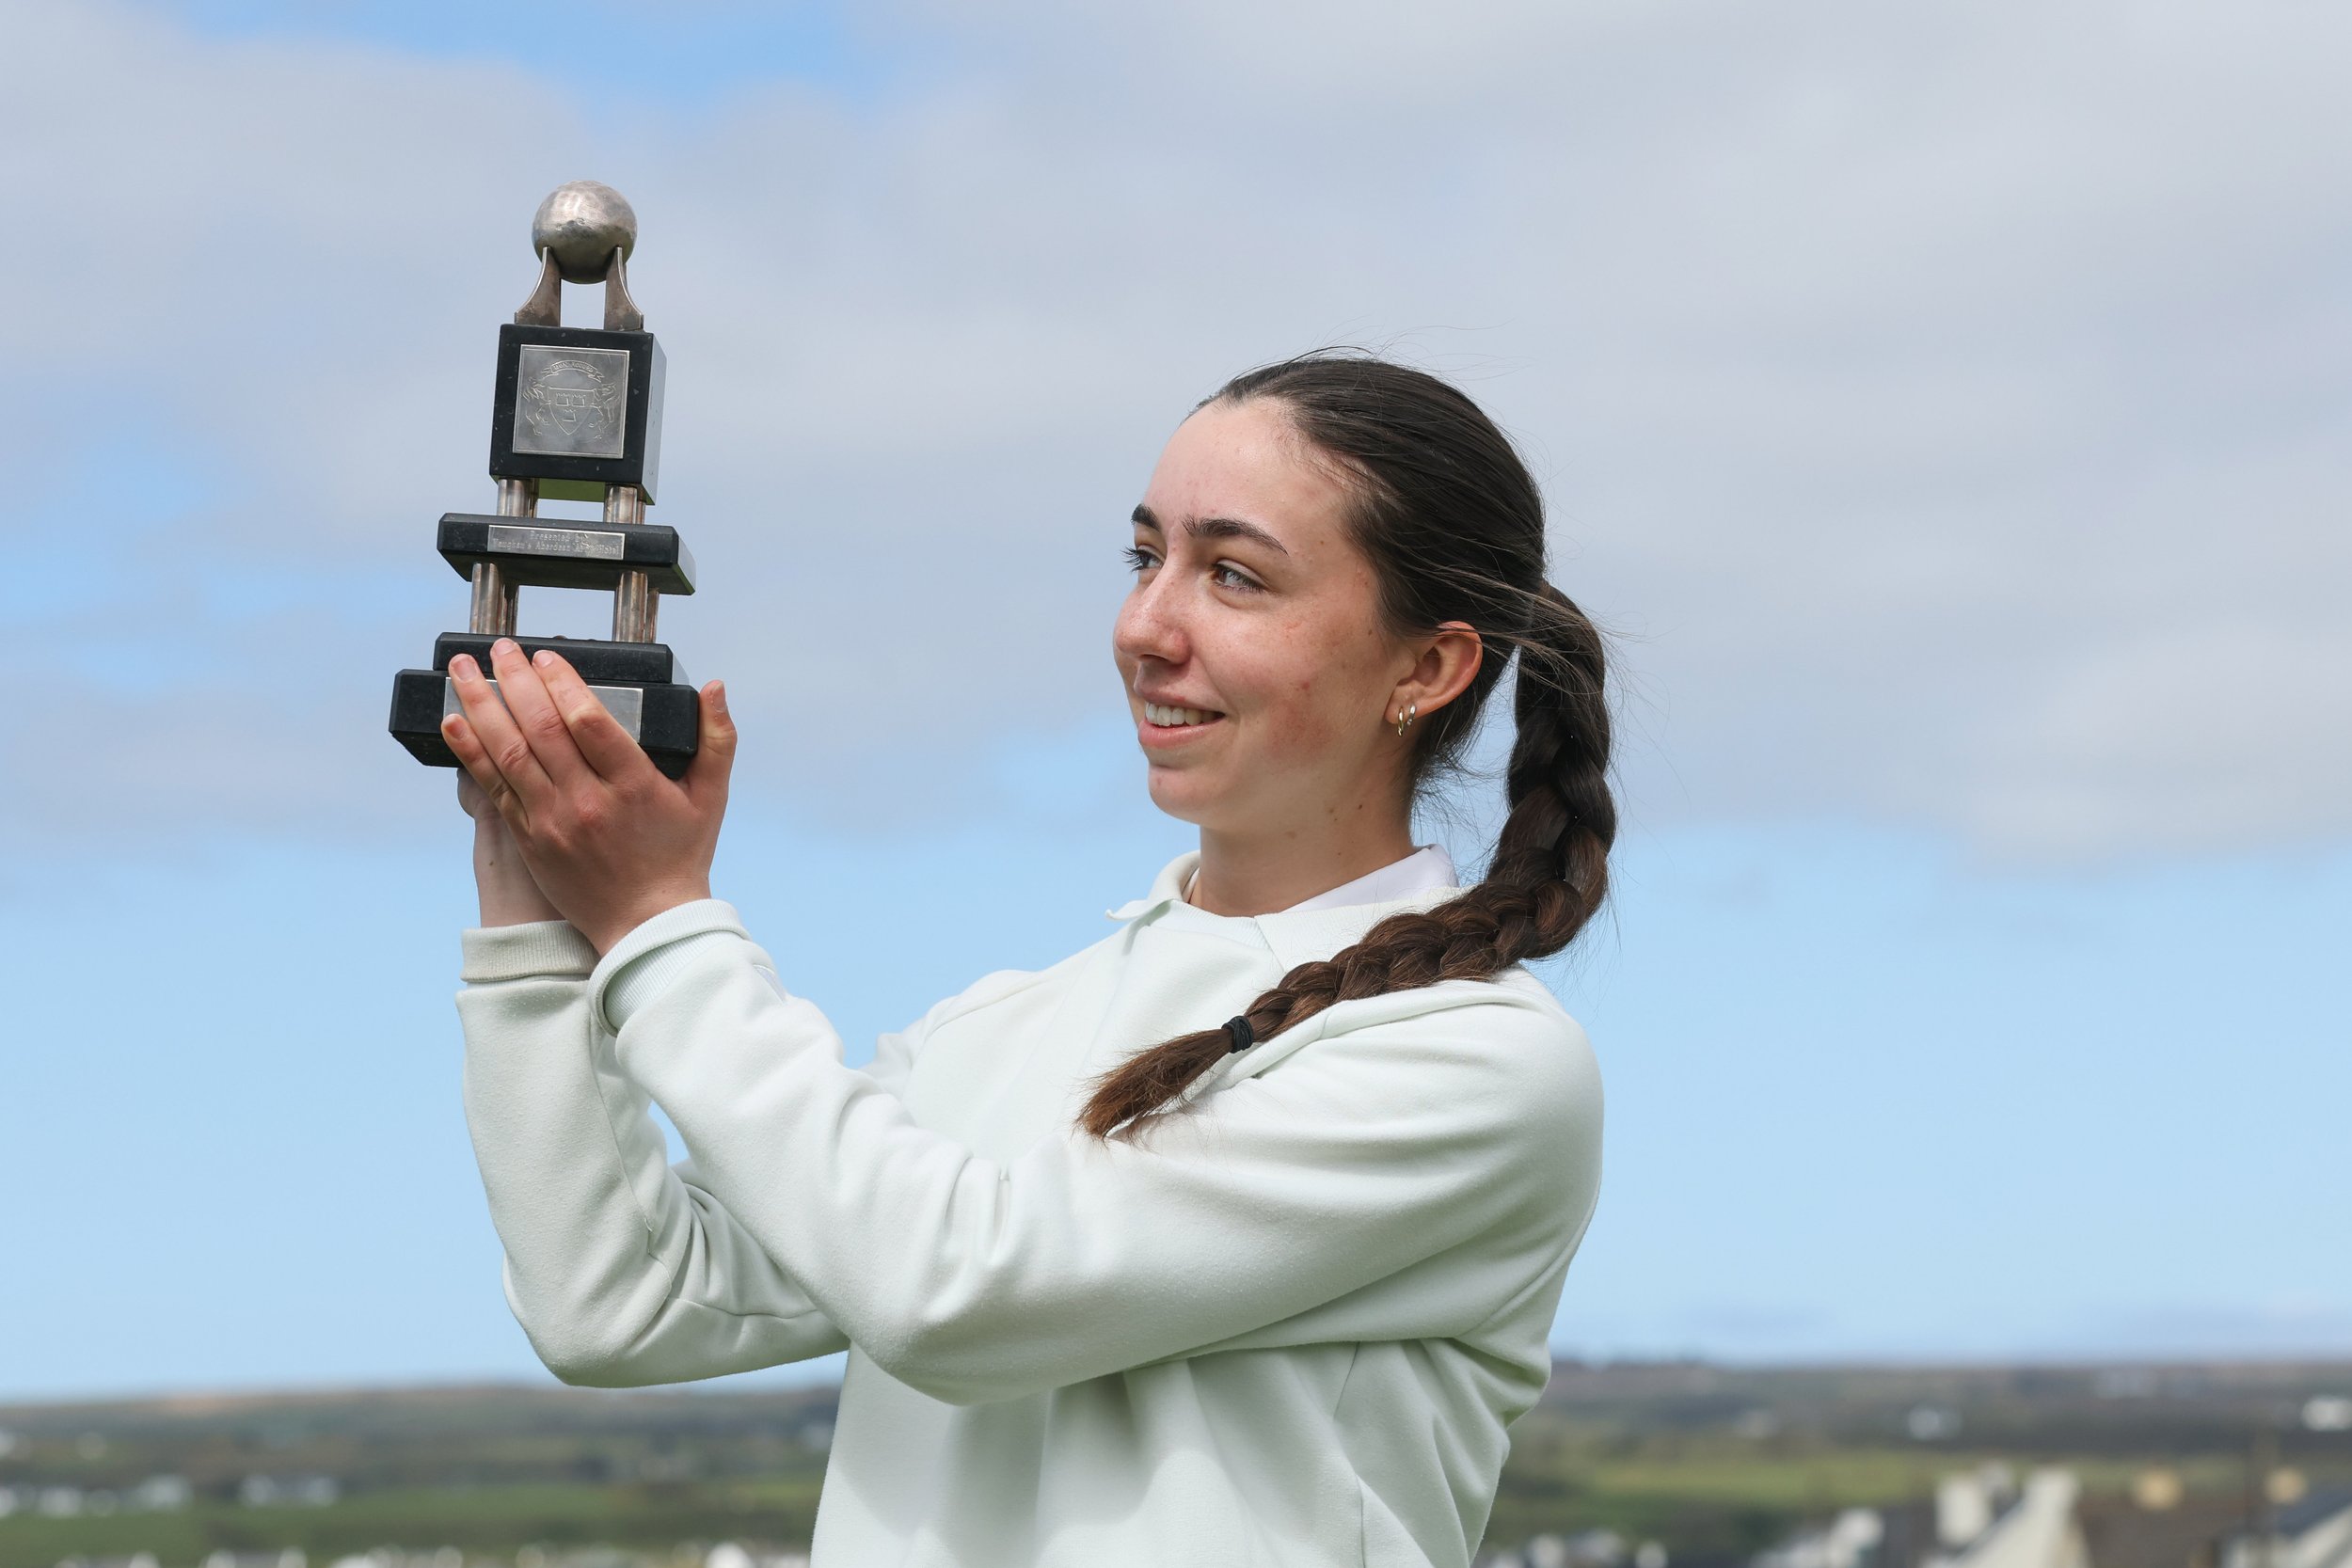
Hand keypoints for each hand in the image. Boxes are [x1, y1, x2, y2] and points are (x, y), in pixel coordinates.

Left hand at [440, 638, 737, 953]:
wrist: (647, 924)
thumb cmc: (680, 856)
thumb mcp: (712, 797)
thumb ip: (717, 738)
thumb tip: (714, 686)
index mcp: (633, 786)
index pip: (589, 721)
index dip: (563, 683)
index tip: (547, 656)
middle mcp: (588, 802)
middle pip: (541, 728)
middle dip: (515, 680)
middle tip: (500, 648)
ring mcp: (552, 822)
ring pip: (508, 753)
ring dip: (481, 706)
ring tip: (463, 671)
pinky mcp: (530, 839)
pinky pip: (493, 788)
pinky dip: (471, 751)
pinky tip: (454, 721)